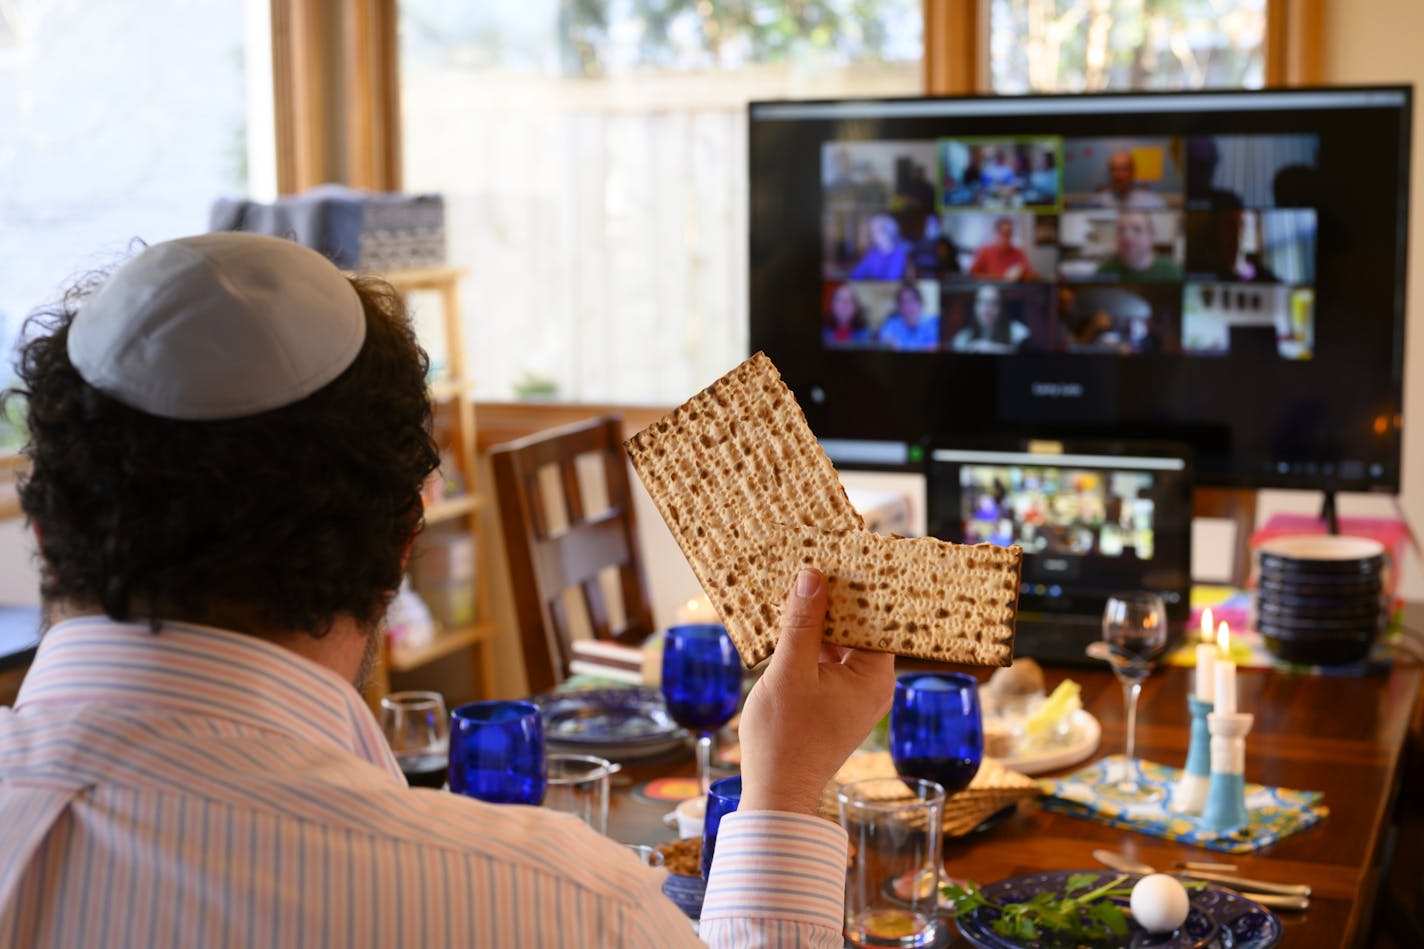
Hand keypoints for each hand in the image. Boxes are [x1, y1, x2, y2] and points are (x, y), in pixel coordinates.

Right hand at [737, 567, 895, 814]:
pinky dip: (813, 642)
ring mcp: (854, 694)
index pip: (879, 617)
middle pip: (861, 627)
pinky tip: (791, 622)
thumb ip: (802, 624)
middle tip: (818, 560)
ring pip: (842, 642)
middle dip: (837, 597)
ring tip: (800, 583)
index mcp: (874, 677)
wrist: (775, 793)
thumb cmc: (784, 739)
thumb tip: (812, 577)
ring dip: (821, 619)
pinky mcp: (836, 702)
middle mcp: (873, 684)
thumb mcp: (789, 672)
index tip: (852, 552)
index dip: (864, 584)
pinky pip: (830, 660)